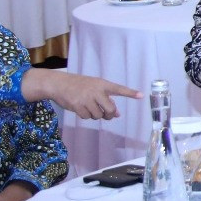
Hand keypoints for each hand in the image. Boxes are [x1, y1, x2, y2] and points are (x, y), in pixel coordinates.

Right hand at [22, 69, 140, 119]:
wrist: (58, 84)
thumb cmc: (79, 86)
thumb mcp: (94, 88)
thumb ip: (106, 99)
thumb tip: (117, 114)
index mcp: (102, 84)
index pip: (119, 89)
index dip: (130, 93)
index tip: (141, 95)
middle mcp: (96, 91)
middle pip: (110, 110)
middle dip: (109, 115)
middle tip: (106, 114)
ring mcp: (87, 99)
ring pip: (98, 116)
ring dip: (96, 115)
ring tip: (89, 107)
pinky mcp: (78, 106)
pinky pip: (87, 117)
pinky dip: (85, 116)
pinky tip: (80, 108)